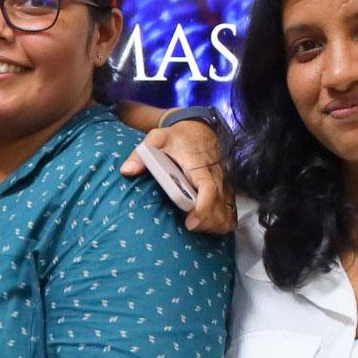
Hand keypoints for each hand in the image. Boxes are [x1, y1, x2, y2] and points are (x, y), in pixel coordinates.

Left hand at [122, 117, 233, 233]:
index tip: (190, 222)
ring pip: (227, 212)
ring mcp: (223, 186)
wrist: (200, 130)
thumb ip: (142, 153)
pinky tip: (207, 226)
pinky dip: (222, 223)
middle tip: (188, 227)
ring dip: (214, 225)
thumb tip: (127, 170)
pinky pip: (230, 212)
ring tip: (195, 227)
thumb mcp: (157, 138)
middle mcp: (216, 178)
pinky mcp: (226, 191)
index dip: (203, 208)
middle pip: (220, 207)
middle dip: (206, 223)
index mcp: (200, 167)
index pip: (208, 189)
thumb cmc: (178, 138)